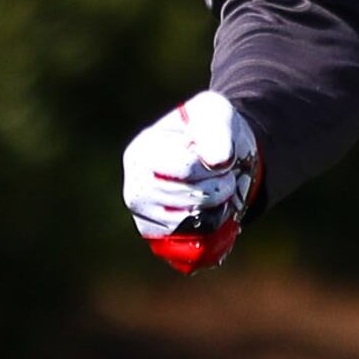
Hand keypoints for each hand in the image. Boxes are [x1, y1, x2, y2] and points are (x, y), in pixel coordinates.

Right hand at [123, 91, 260, 272]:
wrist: (215, 153)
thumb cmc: (210, 129)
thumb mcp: (216, 113)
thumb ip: (217, 130)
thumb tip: (218, 160)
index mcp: (142, 153)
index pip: (186, 169)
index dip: (215, 166)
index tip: (221, 157)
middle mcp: (135, 187)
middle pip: (193, 199)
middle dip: (221, 187)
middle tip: (223, 175)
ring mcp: (144, 216)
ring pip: (194, 224)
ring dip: (220, 208)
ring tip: (217, 190)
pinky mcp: (158, 236)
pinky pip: (192, 244)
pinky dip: (213, 228)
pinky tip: (213, 209)